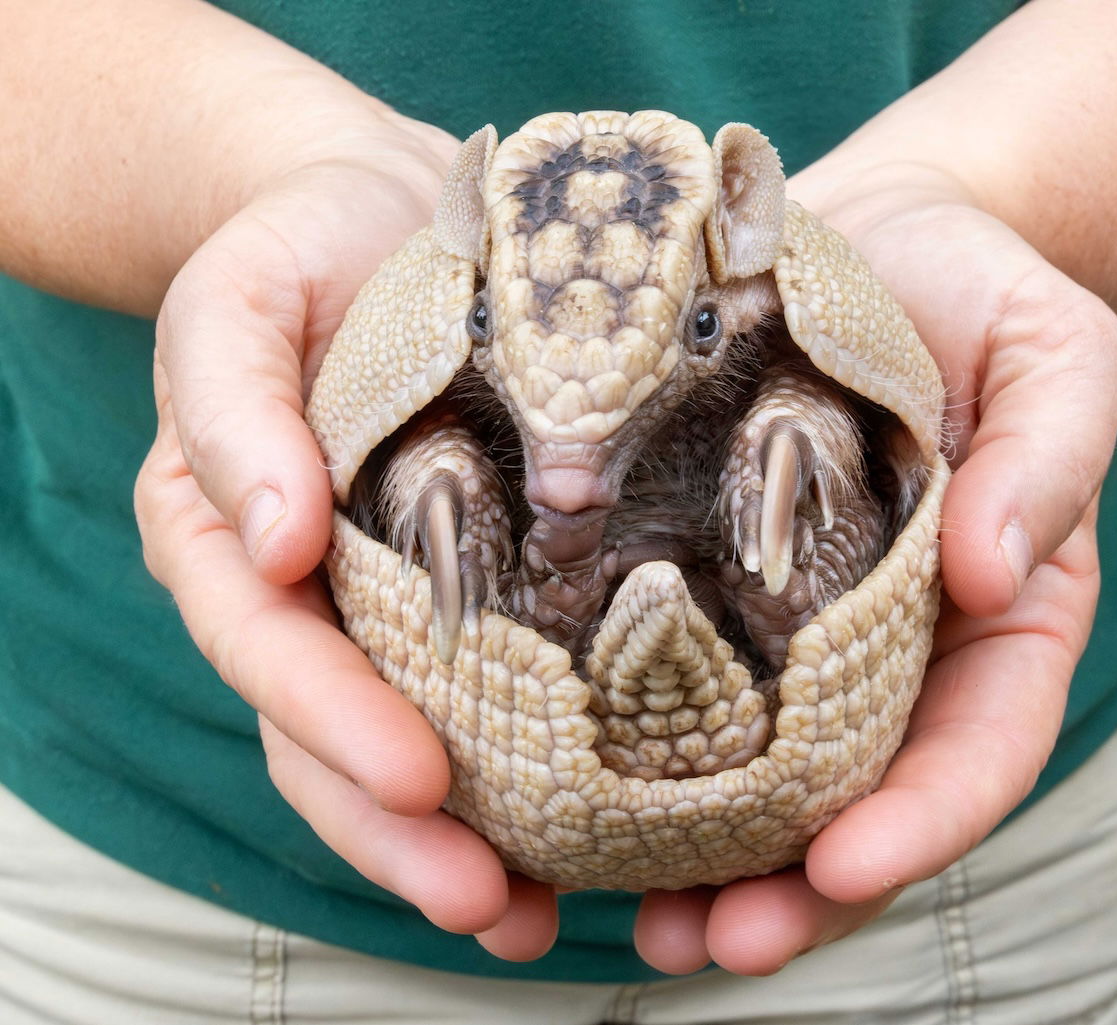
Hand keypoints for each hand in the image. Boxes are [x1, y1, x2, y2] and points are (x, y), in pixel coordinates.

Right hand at [133, 146, 559, 960]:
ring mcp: (398, 597)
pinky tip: (604, 819)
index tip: (417, 785)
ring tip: (541, 917)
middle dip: (404, 836)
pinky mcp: (483, 578)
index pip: (273, 652)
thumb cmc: (304, 252)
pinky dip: (542, 758)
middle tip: (488, 907)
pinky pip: (502, 681)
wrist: (390, 216)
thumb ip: (230, 407)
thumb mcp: (240, 302)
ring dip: (470, 839)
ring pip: (417, 738)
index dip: (335, 726)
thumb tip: (271, 536)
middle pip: (337, 739)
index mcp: (236, 539)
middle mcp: (316, 593)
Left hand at [632, 169, 1116, 974]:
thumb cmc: (980, 290)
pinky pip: (668, 682)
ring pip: (755, 772)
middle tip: (712, 940)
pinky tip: (562, 797)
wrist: (874, 241)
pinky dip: (624, 753)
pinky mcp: (704, 578)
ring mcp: (791, 621)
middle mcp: (884, 642)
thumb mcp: (1054, 350)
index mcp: (989, 614)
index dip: (922, 820)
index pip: (975, 745)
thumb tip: (992, 568)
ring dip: (696, 858)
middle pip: (855, 796)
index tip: (848, 865)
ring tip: (631, 921)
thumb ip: (1050, 454)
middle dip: (793, 886)